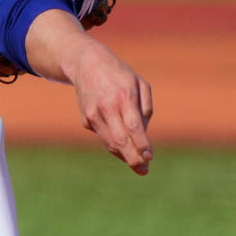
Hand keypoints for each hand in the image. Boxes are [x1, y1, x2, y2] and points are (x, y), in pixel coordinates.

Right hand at [23, 9, 154, 174]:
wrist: (87, 64)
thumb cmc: (120, 75)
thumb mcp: (140, 84)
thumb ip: (145, 109)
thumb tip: (143, 134)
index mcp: (124, 96)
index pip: (134, 126)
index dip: (141, 144)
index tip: (149, 157)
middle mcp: (107, 107)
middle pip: (120, 140)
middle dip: (133, 159)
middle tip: (143, 171)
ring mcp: (94, 114)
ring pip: (110, 142)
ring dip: (124, 156)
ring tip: (138, 165)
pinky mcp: (86, 119)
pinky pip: (104, 136)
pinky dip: (114, 142)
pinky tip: (122, 139)